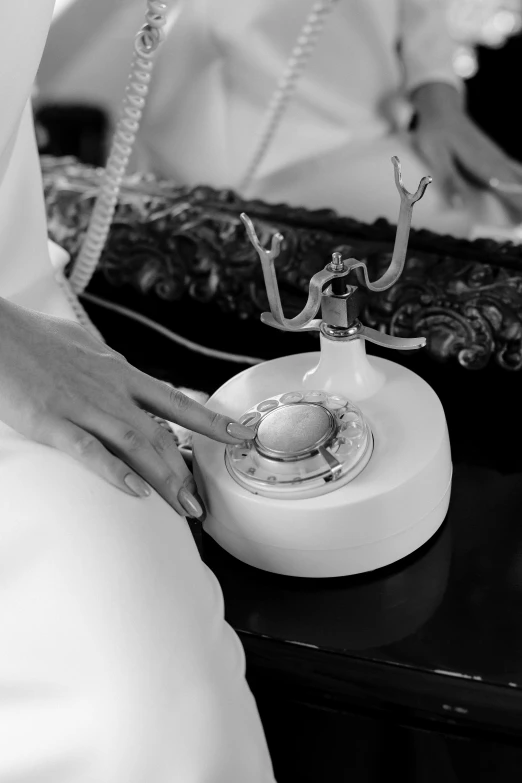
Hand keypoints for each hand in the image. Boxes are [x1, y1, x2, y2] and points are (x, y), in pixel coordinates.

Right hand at [0, 298, 255, 517]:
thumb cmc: (35, 340)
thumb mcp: (85, 348)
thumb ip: (110, 368)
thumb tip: (127, 376)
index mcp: (121, 373)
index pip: (176, 402)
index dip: (211, 420)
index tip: (240, 435)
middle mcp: (111, 390)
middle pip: (160, 434)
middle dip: (184, 470)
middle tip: (201, 503)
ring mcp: (83, 405)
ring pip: (135, 445)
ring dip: (163, 478)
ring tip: (183, 507)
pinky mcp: (52, 420)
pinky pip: (89, 450)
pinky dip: (115, 471)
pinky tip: (135, 492)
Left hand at [411, 82, 521, 217]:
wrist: (441, 110)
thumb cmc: (436, 133)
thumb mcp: (436, 157)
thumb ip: (448, 181)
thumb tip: (458, 206)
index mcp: (483, 164)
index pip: (509, 189)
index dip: (519, 205)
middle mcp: (495, 161)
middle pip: (519, 186)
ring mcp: (497, 158)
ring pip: (520, 177)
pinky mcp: (494, 158)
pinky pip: (515, 171)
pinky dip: (521, 182)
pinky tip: (521, 186)